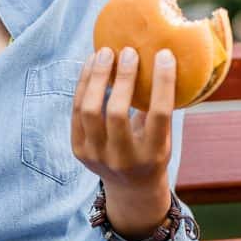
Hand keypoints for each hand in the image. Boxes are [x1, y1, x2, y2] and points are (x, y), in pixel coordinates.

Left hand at [71, 46, 175, 237]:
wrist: (130, 188)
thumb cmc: (152, 153)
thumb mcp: (164, 139)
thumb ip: (161, 109)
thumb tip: (164, 60)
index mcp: (152, 155)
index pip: (159, 114)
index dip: (162, 82)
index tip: (164, 55)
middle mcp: (122, 158)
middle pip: (116, 112)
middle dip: (123, 78)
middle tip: (128, 51)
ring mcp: (96, 155)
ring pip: (89, 110)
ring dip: (97, 77)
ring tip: (104, 52)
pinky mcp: (78, 149)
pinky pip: (76, 111)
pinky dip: (83, 85)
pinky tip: (90, 65)